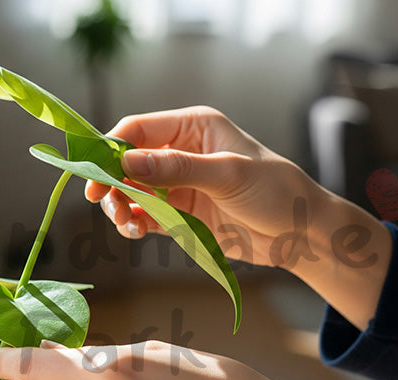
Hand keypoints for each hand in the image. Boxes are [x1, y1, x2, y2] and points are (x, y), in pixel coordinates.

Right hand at [89, 106, 393, 330]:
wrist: (302, 233)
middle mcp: (181, 152)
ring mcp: (179, 185)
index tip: (95, 172)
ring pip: (132, 191)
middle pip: (127, 161)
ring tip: (124, 223)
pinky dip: (134, 223)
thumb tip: (128, 162)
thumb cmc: (276, 191)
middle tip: (101, 201)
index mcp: (193, 127)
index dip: (111, 148)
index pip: (138, 129)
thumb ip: (177, 169)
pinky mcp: (182, 214)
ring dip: (120, 205)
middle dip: (111, 180)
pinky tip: (135, 232)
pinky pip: (145, 215)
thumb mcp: (228, 174)